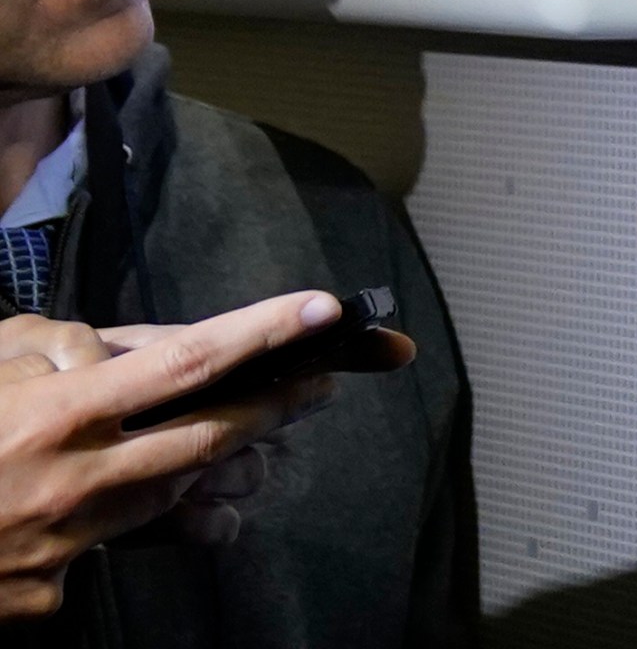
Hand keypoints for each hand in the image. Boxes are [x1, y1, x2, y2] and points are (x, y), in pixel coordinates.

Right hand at [0, 293, 360, 619]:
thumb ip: (55, 355)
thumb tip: (119, 354)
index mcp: (55, 417)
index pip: (185, 365)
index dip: (260, 334)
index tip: (321, 309)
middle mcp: (73, 483)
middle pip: (206, 439)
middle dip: (273, 408)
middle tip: (317, 384)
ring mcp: (63, 548)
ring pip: (167, 500)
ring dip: (209, 469)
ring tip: (246, 435)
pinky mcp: (43, 600)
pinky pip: (107, 555)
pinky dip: (123, 528)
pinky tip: (131, 512)